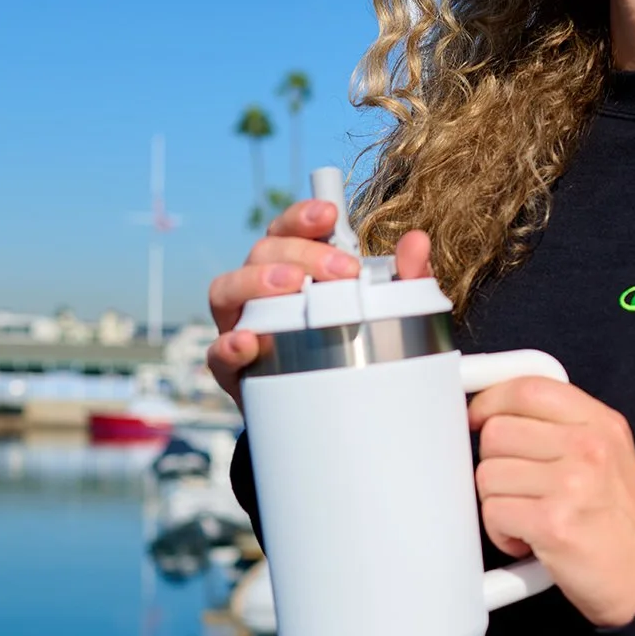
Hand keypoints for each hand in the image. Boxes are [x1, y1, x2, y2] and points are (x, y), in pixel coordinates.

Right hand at [207, 200, 431, 403]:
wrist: (341, 421)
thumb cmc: (362, 354)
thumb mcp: (393, 316)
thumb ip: (407, 280)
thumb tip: (417, 243)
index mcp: (293, 269)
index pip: (288, 231)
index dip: (302, 216)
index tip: (330, 214)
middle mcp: (260, 292)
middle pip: (261, 252)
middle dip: (300, 253)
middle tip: (343, 271)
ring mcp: (241, 327)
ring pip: (225, 290)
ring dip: (256, 282)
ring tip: (292, 289)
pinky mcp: (234, 372)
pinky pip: (217, 353)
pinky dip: (228, 345)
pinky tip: (248, 343)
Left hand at [467, 377, 634, 628]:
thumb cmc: (616, 522)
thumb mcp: (606, 455)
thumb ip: (559, 427)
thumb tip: (494, 412)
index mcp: (601, 424)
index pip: (528, 388)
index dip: (490, 402)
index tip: (479, 420)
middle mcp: (589, 447)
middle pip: (497, 432)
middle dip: (495, 464)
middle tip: (518, 489)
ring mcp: (572, 484)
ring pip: (488, 475)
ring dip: (497, 503)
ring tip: (528, 517)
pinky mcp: (553, 523)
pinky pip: (493, 513)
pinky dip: (501, 533)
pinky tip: (527, 539)